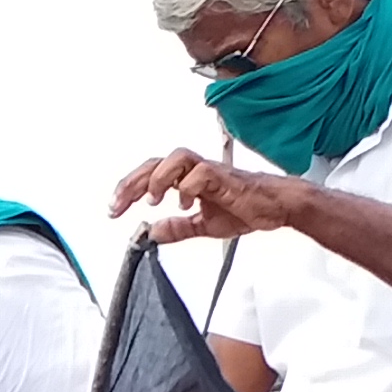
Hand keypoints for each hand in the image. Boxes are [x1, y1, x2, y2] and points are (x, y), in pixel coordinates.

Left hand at [108, 150, 307, 244]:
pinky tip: (184, 204)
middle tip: (118, 205)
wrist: (278, 207)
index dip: (129, 189)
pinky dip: (188, 187)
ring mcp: (211, 172)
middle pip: (156, 163)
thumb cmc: (246, 208)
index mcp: (188, 179)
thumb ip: (178, 228)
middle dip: (132, 182)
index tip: (114, 210)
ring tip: (152, 200)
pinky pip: (202, 173)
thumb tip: (153, 233)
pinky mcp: (226, 178)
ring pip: (177, 158)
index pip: (150, 175)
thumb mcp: (204, 225)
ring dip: (159, 177)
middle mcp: (196, 171)